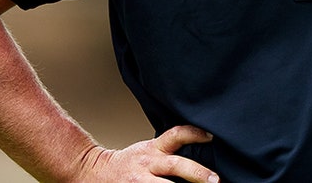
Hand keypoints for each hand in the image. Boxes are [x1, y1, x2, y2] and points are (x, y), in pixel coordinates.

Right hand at [81, 125, 219, 181]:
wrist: (95, 172)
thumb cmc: (129, 163)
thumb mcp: (148, 150)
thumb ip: (169, 151)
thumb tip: (201, 152)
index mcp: (153, 149)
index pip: (176, 135)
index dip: (194, 133)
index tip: (212, 136)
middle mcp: (148, 164)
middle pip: (176, 165)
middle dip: (197, 172)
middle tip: (216, 180)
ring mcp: (141, 181)